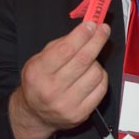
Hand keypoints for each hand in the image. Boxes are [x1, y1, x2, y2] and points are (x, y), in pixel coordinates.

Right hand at [9, 21, 109, 138]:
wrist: (35, 114)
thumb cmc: (39, 82)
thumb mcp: (39, 60)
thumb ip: (62, 44)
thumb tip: (86, 29)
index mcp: (38, 73)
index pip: (65, 50)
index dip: (82, 35)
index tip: (92, 25)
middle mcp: (51, 90)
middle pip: (83, 60)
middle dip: (97, 40)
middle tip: (103, 30)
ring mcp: (67, 104)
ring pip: (95, 73)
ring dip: (97, 62)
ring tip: (90, 61)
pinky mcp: (81, 113)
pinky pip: (102, 88)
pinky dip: (101, 77)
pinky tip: (93, 74)